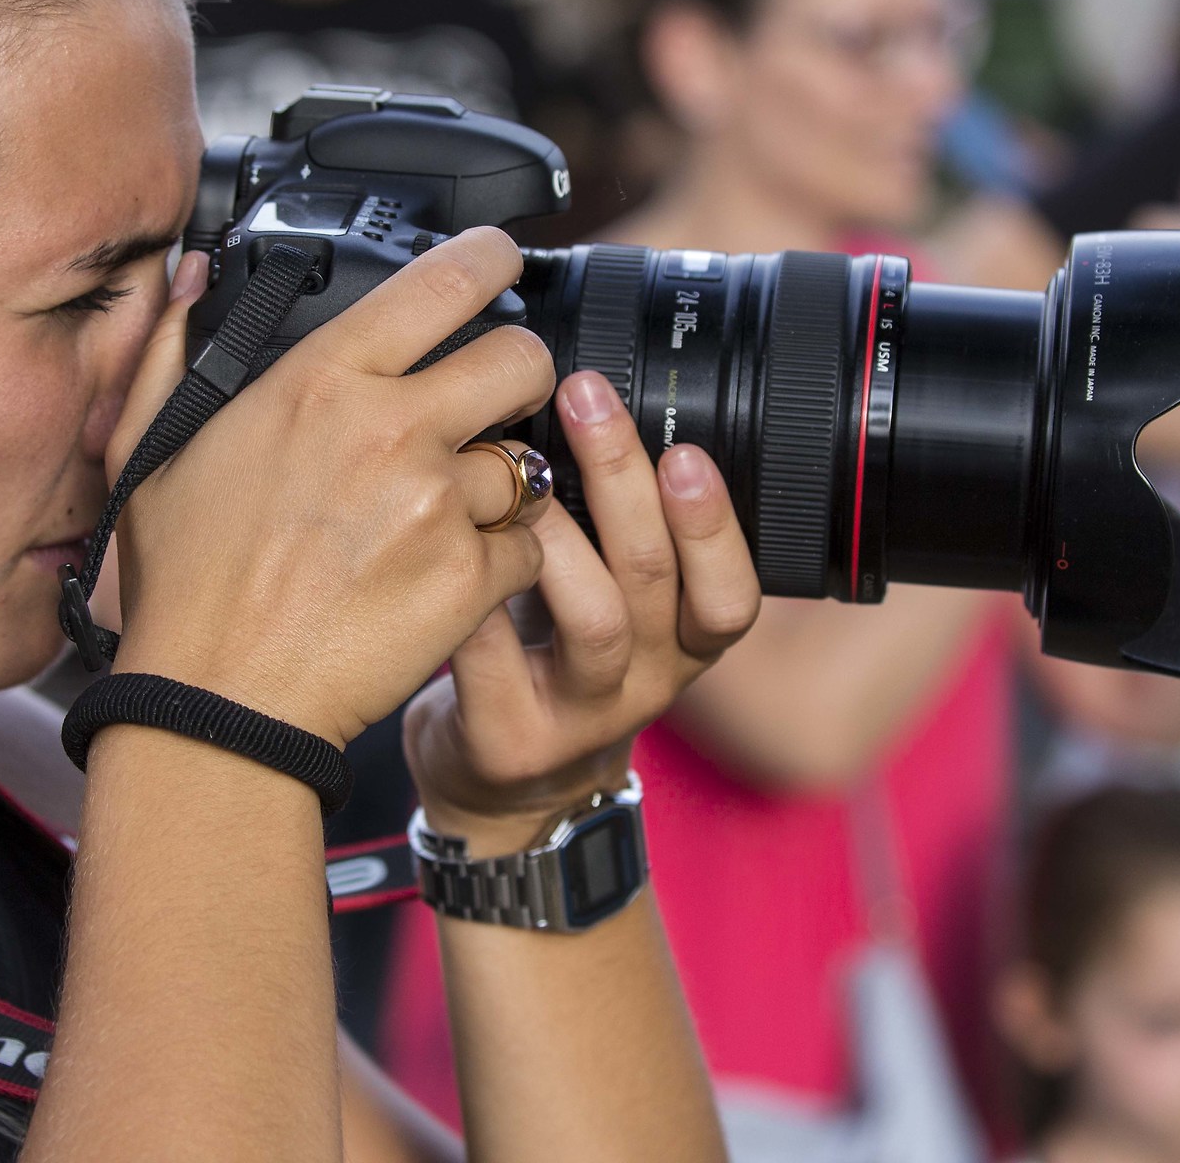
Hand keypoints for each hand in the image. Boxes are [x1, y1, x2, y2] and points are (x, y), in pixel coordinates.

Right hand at [106, 230, 558, 748]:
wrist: (219, 705)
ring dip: (502, 488)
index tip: (504, 260)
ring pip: (528, 463)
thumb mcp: (150, 451)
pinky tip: (444, 581)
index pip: (443, 282)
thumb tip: (193, 277)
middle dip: (519, 377)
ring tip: (445, 520)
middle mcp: (391, 429)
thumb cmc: (185, 585)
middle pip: (521, 359)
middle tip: (495, 403)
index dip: (491, 260)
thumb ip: (175, 351)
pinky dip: (501, 566)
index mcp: (319, 381)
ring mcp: (438, 505)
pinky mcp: (469, 578)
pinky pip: (528, 549)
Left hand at [402, 369, 762, 853]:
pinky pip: (495, 655)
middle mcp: (648, 681)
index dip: (715, 523)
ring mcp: (579, 715)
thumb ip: (615, 527)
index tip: (686, 448)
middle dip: (622, 477)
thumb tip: (598, 396)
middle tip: (585, 397)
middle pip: (654, 577)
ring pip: (593, 619)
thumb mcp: (609, 598)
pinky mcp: (510, 738)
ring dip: (558, 532)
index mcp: (684, 641)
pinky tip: (447, 538)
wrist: (503, 783)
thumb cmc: (551, 655)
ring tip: (516, 470)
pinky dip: (476, 589)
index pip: (732, 592)